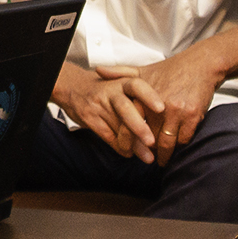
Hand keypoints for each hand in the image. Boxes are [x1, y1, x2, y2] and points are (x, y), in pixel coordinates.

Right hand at [49, 62, 163, 162]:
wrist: (74, 87)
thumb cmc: (107, 90)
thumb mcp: (122, 84)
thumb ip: (141, 98)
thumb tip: (163, 123)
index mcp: (122, 82)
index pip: (137, 86)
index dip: (149, 96)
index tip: (161, 108)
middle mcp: (110, 92)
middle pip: (125, 109)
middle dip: (139, 127)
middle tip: (152, 142)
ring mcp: (99, 105)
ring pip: (116, 127)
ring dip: (133, 145)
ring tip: (147, 156)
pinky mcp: (89, 118)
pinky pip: (107, 136)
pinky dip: (120, 147)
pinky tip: (129, 152)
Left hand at [98, 49, 219, 166]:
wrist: (200, 65)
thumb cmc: (169, 70)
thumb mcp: (142, 70)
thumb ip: (120, 72)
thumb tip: (98, 70)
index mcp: (143, 95)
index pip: (132, 123)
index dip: (130, 138)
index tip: (128, 147)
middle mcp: (158, 104)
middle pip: (149, 137)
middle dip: (146, 150)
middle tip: (145, 159)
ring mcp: (176, 111)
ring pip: (167, 142)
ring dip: (164, 154)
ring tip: (160, 160)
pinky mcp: (193, 116)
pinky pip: (184, 139)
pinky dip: (180, 146)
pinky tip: (176, 149)